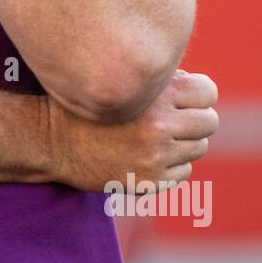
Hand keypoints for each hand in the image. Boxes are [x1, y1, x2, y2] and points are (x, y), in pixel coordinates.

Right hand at [45, 69, 218, 191]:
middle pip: (209, 122)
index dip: (198, 95)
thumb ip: (160, 83)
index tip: (184, 100)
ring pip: (199, 147)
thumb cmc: (88, 105)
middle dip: (194, 121)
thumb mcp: (122, 81)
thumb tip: (199, 90)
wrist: (52, 141)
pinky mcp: (151, 181)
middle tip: (172, 122)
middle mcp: (159, 124)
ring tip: (155, 139)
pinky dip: (172, 166)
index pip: (208, 92)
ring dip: (183, 143)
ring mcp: (156, 155)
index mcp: (155, 94)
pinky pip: (184, 171)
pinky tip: (146, 158)